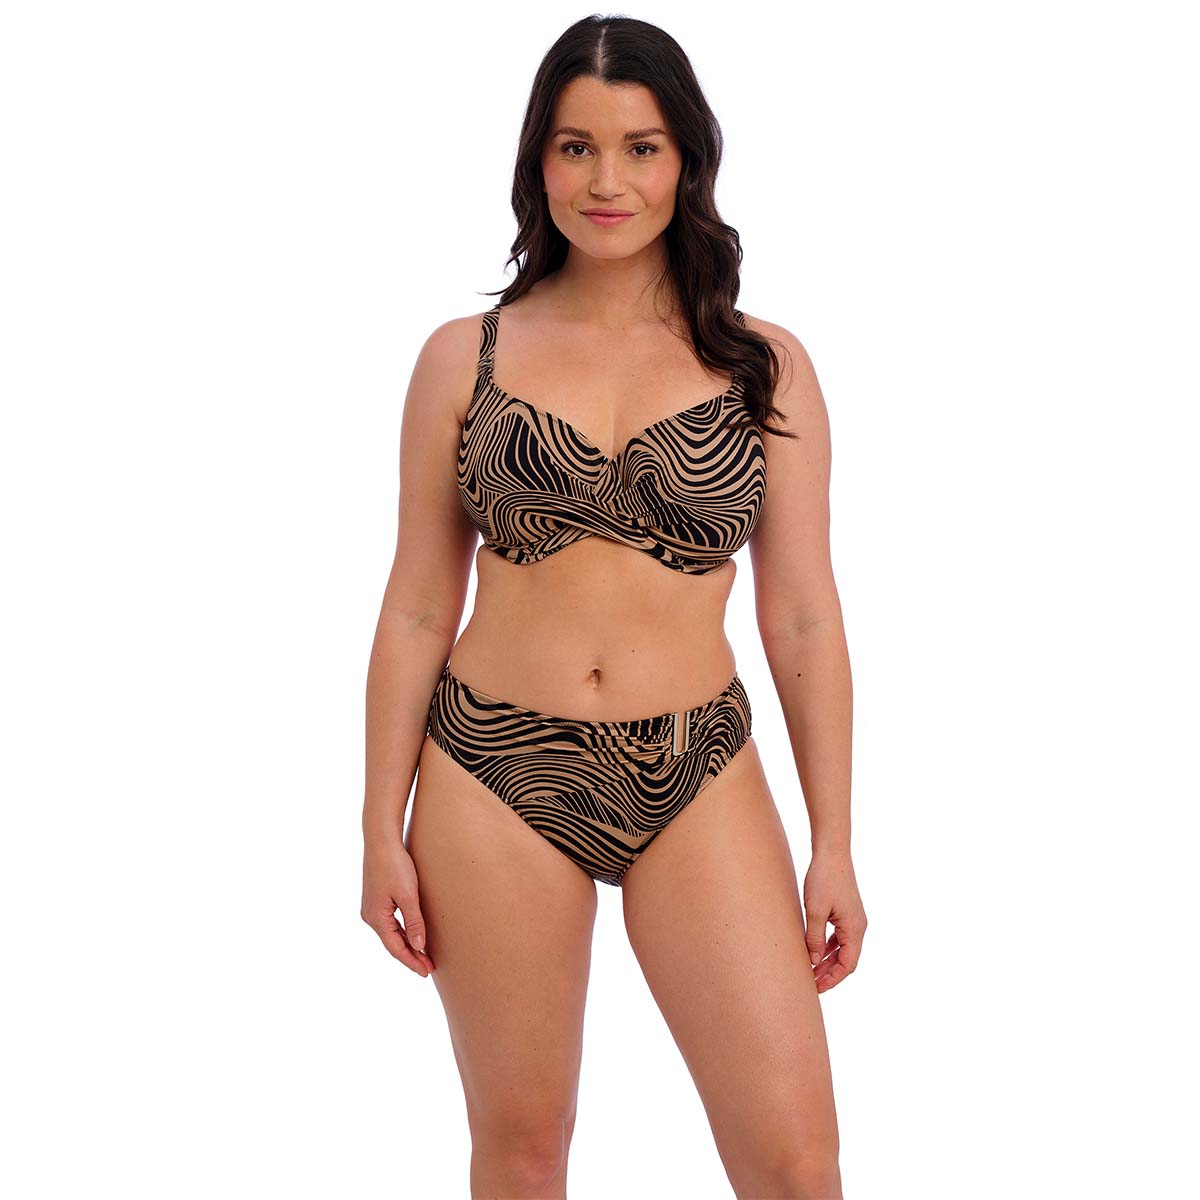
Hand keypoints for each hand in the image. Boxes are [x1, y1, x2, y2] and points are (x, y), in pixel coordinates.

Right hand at [361, 839, 435, 977]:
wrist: (381, 841)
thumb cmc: (395, 865)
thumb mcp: (408, 895)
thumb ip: (414, 921)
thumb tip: (419, 946)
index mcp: (376, 918)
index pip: (395, 948)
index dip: (411, 961)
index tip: (426, 972)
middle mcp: (370, 916)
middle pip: (393, 943)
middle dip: (411, 956)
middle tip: (429, 968)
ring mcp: (372, 908)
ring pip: (392, 934)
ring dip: (408, 944)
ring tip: (424, 955)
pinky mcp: (376, 900)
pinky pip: (391, 923)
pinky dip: (403, 932)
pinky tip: (413, 935)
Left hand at [803, 848, 866, 993]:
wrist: (832, 852)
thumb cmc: (823, 879)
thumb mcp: (815, 910)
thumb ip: (814, 937)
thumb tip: (813, 961)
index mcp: (854, 929)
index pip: (848, 964)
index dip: (832, 979)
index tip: (816, 988)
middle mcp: (858, 926)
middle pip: (846, 959)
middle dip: (829, 973)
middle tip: (810, 984)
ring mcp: (853, 919)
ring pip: (842, 948)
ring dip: (828, 961)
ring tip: (810, 971)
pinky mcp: (846, 912)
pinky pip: (839, 936)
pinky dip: (828, 946)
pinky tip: (815, 951)